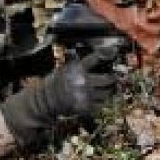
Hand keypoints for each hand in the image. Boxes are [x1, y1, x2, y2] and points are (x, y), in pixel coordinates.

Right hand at [0, 47, 117, 146]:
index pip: (96, 58)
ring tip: (109, 89)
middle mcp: (84, 81)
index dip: (106, 53)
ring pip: (106, 93)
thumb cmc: (56, 82)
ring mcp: (86, 95)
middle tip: (114, 77)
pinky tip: (99, 99)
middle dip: (112, 78)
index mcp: (78, 69)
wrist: (45, 99)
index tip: (113, 51)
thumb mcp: (66, 69)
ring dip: (109, 91)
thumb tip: (98, 61)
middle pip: (106, 79)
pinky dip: (101, 101)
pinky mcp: (86, 107)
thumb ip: (80, 66)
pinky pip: (100, 104)